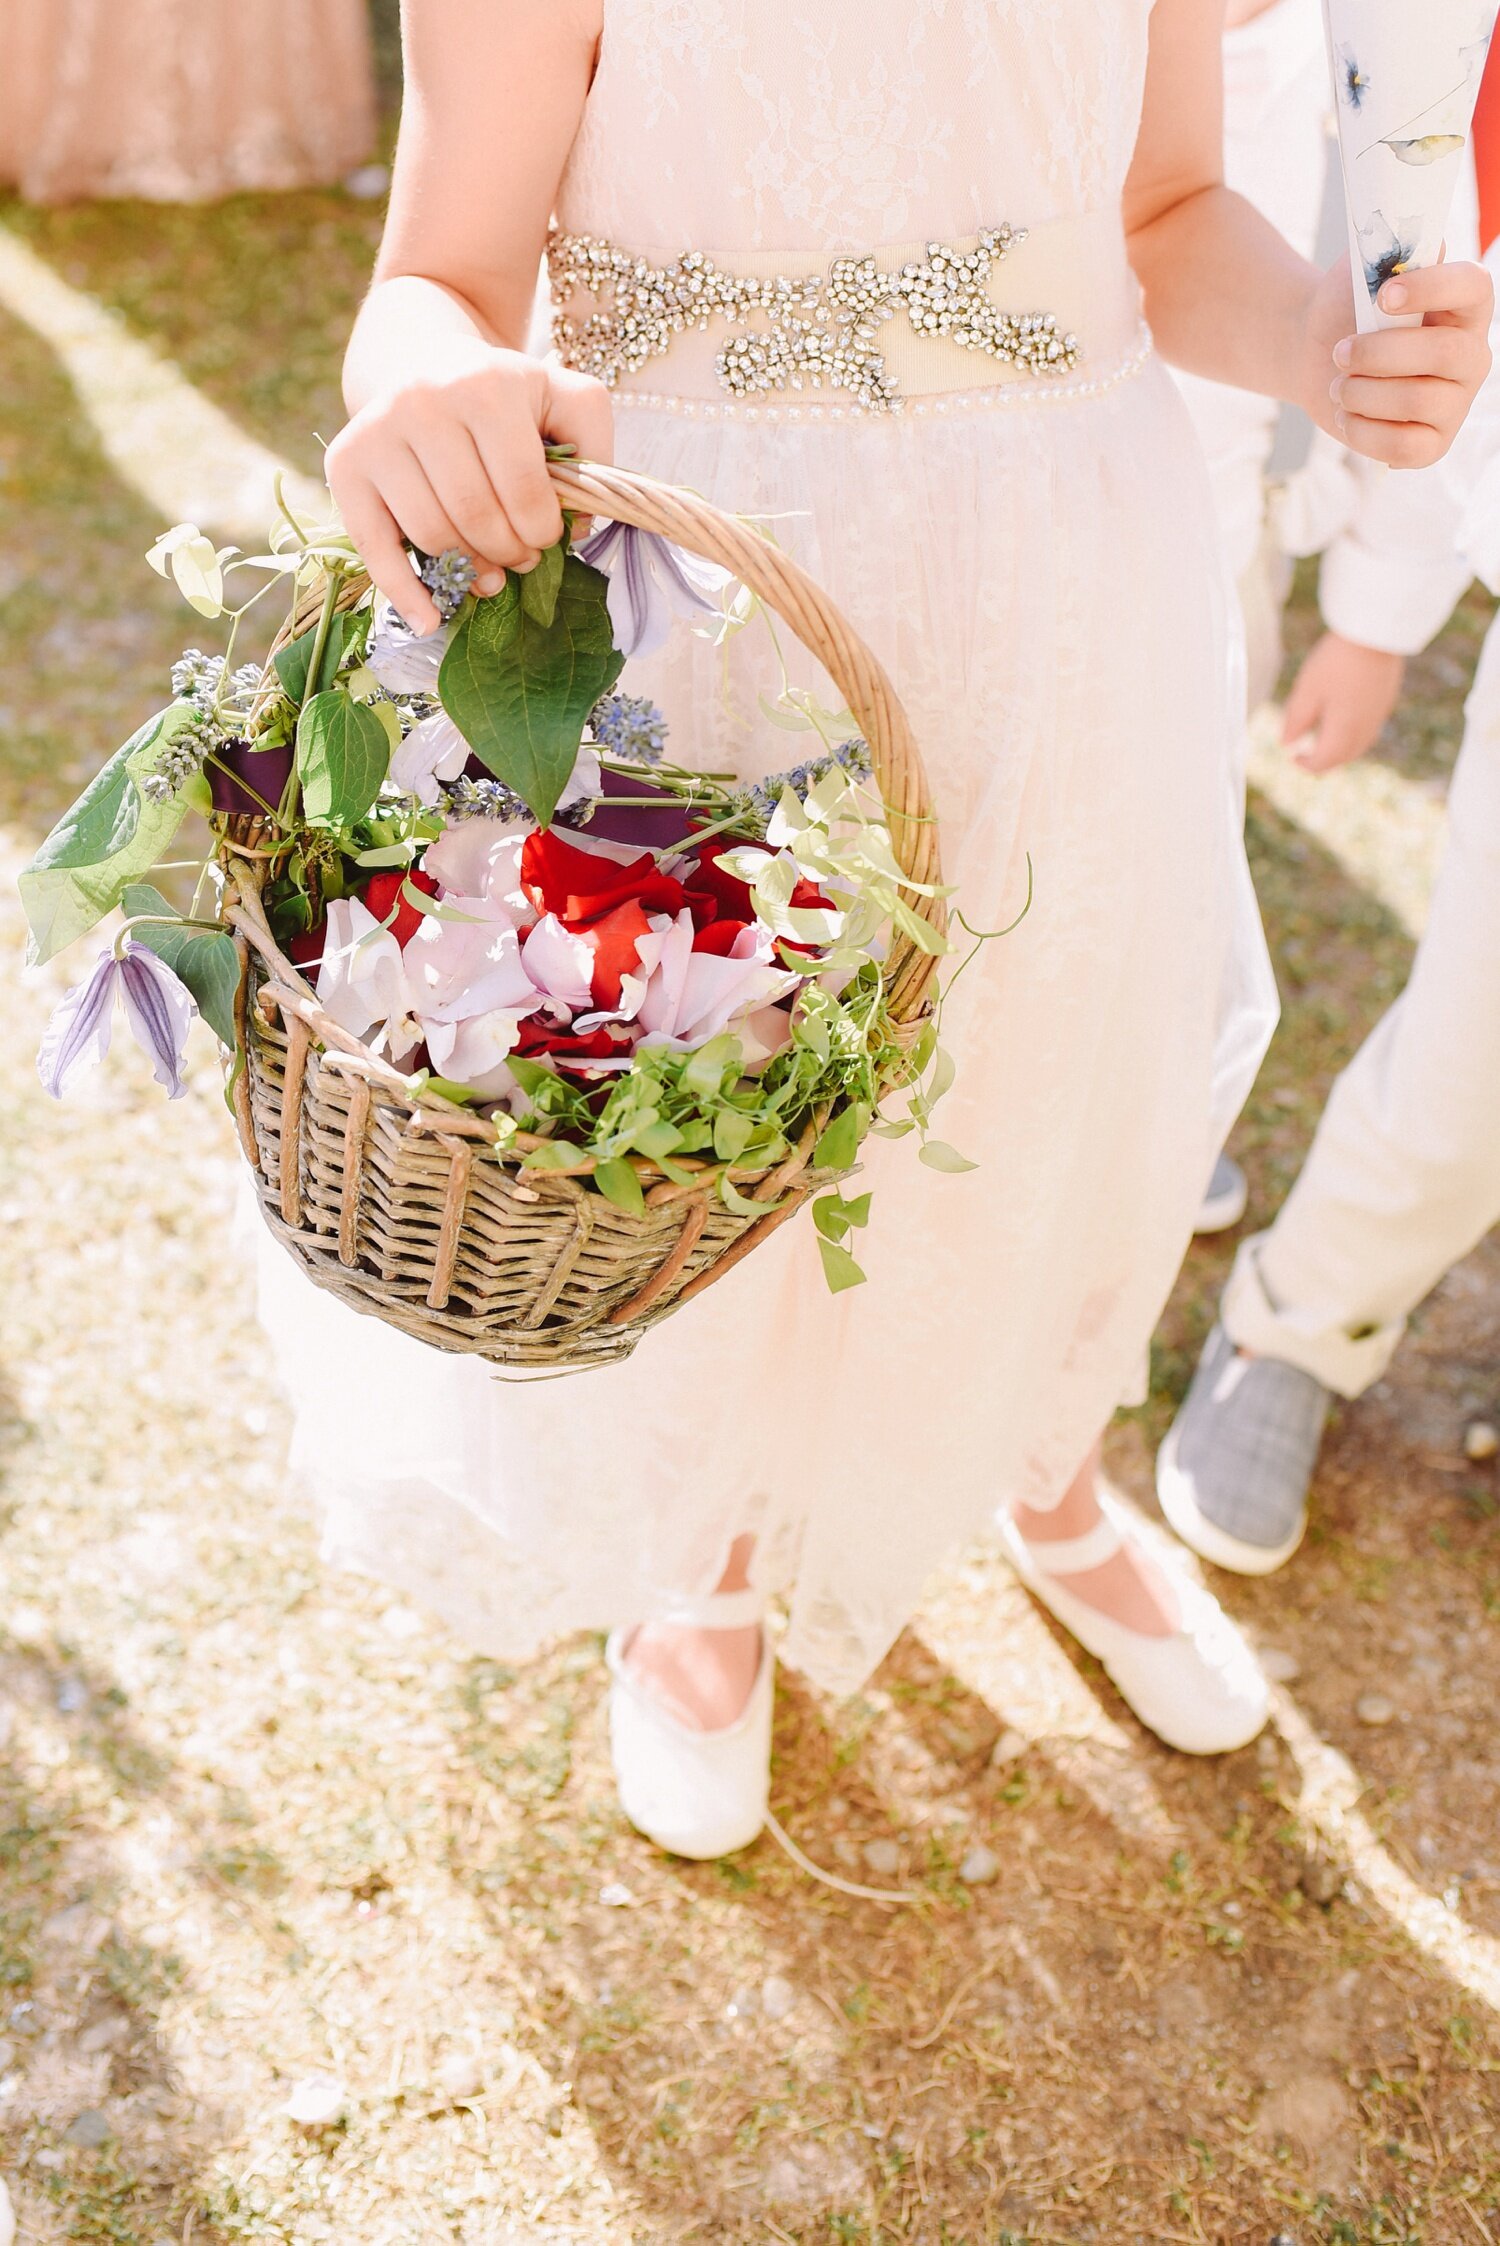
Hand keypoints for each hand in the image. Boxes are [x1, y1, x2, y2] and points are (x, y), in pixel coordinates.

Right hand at [326, 342, 613, 631]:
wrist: (421, 358)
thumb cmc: (502, 393)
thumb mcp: (563, 397)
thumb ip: (594, 447)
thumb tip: (577, 527)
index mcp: (486, 385)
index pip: (523, 488)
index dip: (543, 531)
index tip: (548, 539)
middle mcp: (423, 401)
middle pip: (474, 515)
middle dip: (508, 553)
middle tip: (520, 560)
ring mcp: (377, 432)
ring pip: (431, 534)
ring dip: (468, 572)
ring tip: (490, 576)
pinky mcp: (344, 464)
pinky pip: (373, 545)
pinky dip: (404, 593)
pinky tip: (430, 621)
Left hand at [1282, 631, 1405, 772]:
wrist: (1376, 632)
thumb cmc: (1336, 661)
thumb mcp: (1307, 691)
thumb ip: (1295, 721)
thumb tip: (1286, 744)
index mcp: (1343, 732)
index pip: (1323, 763)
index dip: (1305, 765)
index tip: (1293, 756)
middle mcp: (1364, 730)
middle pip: (1342, 758)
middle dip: (1323, 761)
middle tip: (1305, 752)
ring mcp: (1379, 715)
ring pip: (1358, 746)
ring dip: (1339, 749)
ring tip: (1322, 737)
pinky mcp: (1386, 701)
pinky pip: (1368, 730)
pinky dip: (1352, 735)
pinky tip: (1342, 719)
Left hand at [1301, 255, 1493, 469]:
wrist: (1318, 352)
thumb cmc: (1348, 308)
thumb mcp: (1364, 268)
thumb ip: (1392, 250)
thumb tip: (1428, 245)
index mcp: (1464, 306)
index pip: (1474, 287)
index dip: (1432, 289)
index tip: (1383, 296)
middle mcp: (1471, 355)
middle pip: (1445, 354)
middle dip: (1380, 354)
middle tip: (1342, 351)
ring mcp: (1455, 403)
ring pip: (1418, 400)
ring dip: (1362, 393)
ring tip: (1339, 384)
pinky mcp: (1431, 445)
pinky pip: (1403, 448)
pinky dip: (1362, 431)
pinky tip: (1345, 414)